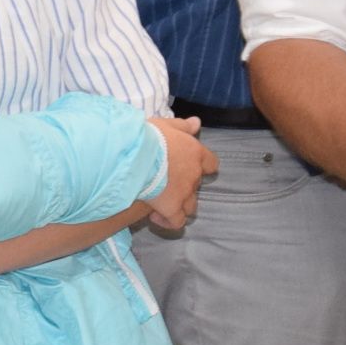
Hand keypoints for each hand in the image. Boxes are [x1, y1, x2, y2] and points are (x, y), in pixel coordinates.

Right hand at [142, 116, 218, 233]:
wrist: (134, 155)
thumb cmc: (148, 137)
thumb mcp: (166, 125)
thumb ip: (183, 126)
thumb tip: (197, 123)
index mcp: (195, 153)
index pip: (211, 163)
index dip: (202, 165)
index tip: (186, 164)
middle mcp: (194, 175)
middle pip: (196, 185)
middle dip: (183, 184)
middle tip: (163, 180)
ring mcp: (185, 194)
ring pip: (191, 206)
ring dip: (179, 204)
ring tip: (161, 201)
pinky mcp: (171, 208)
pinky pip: (176, 222)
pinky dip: (168, 221)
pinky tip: (156, 216)